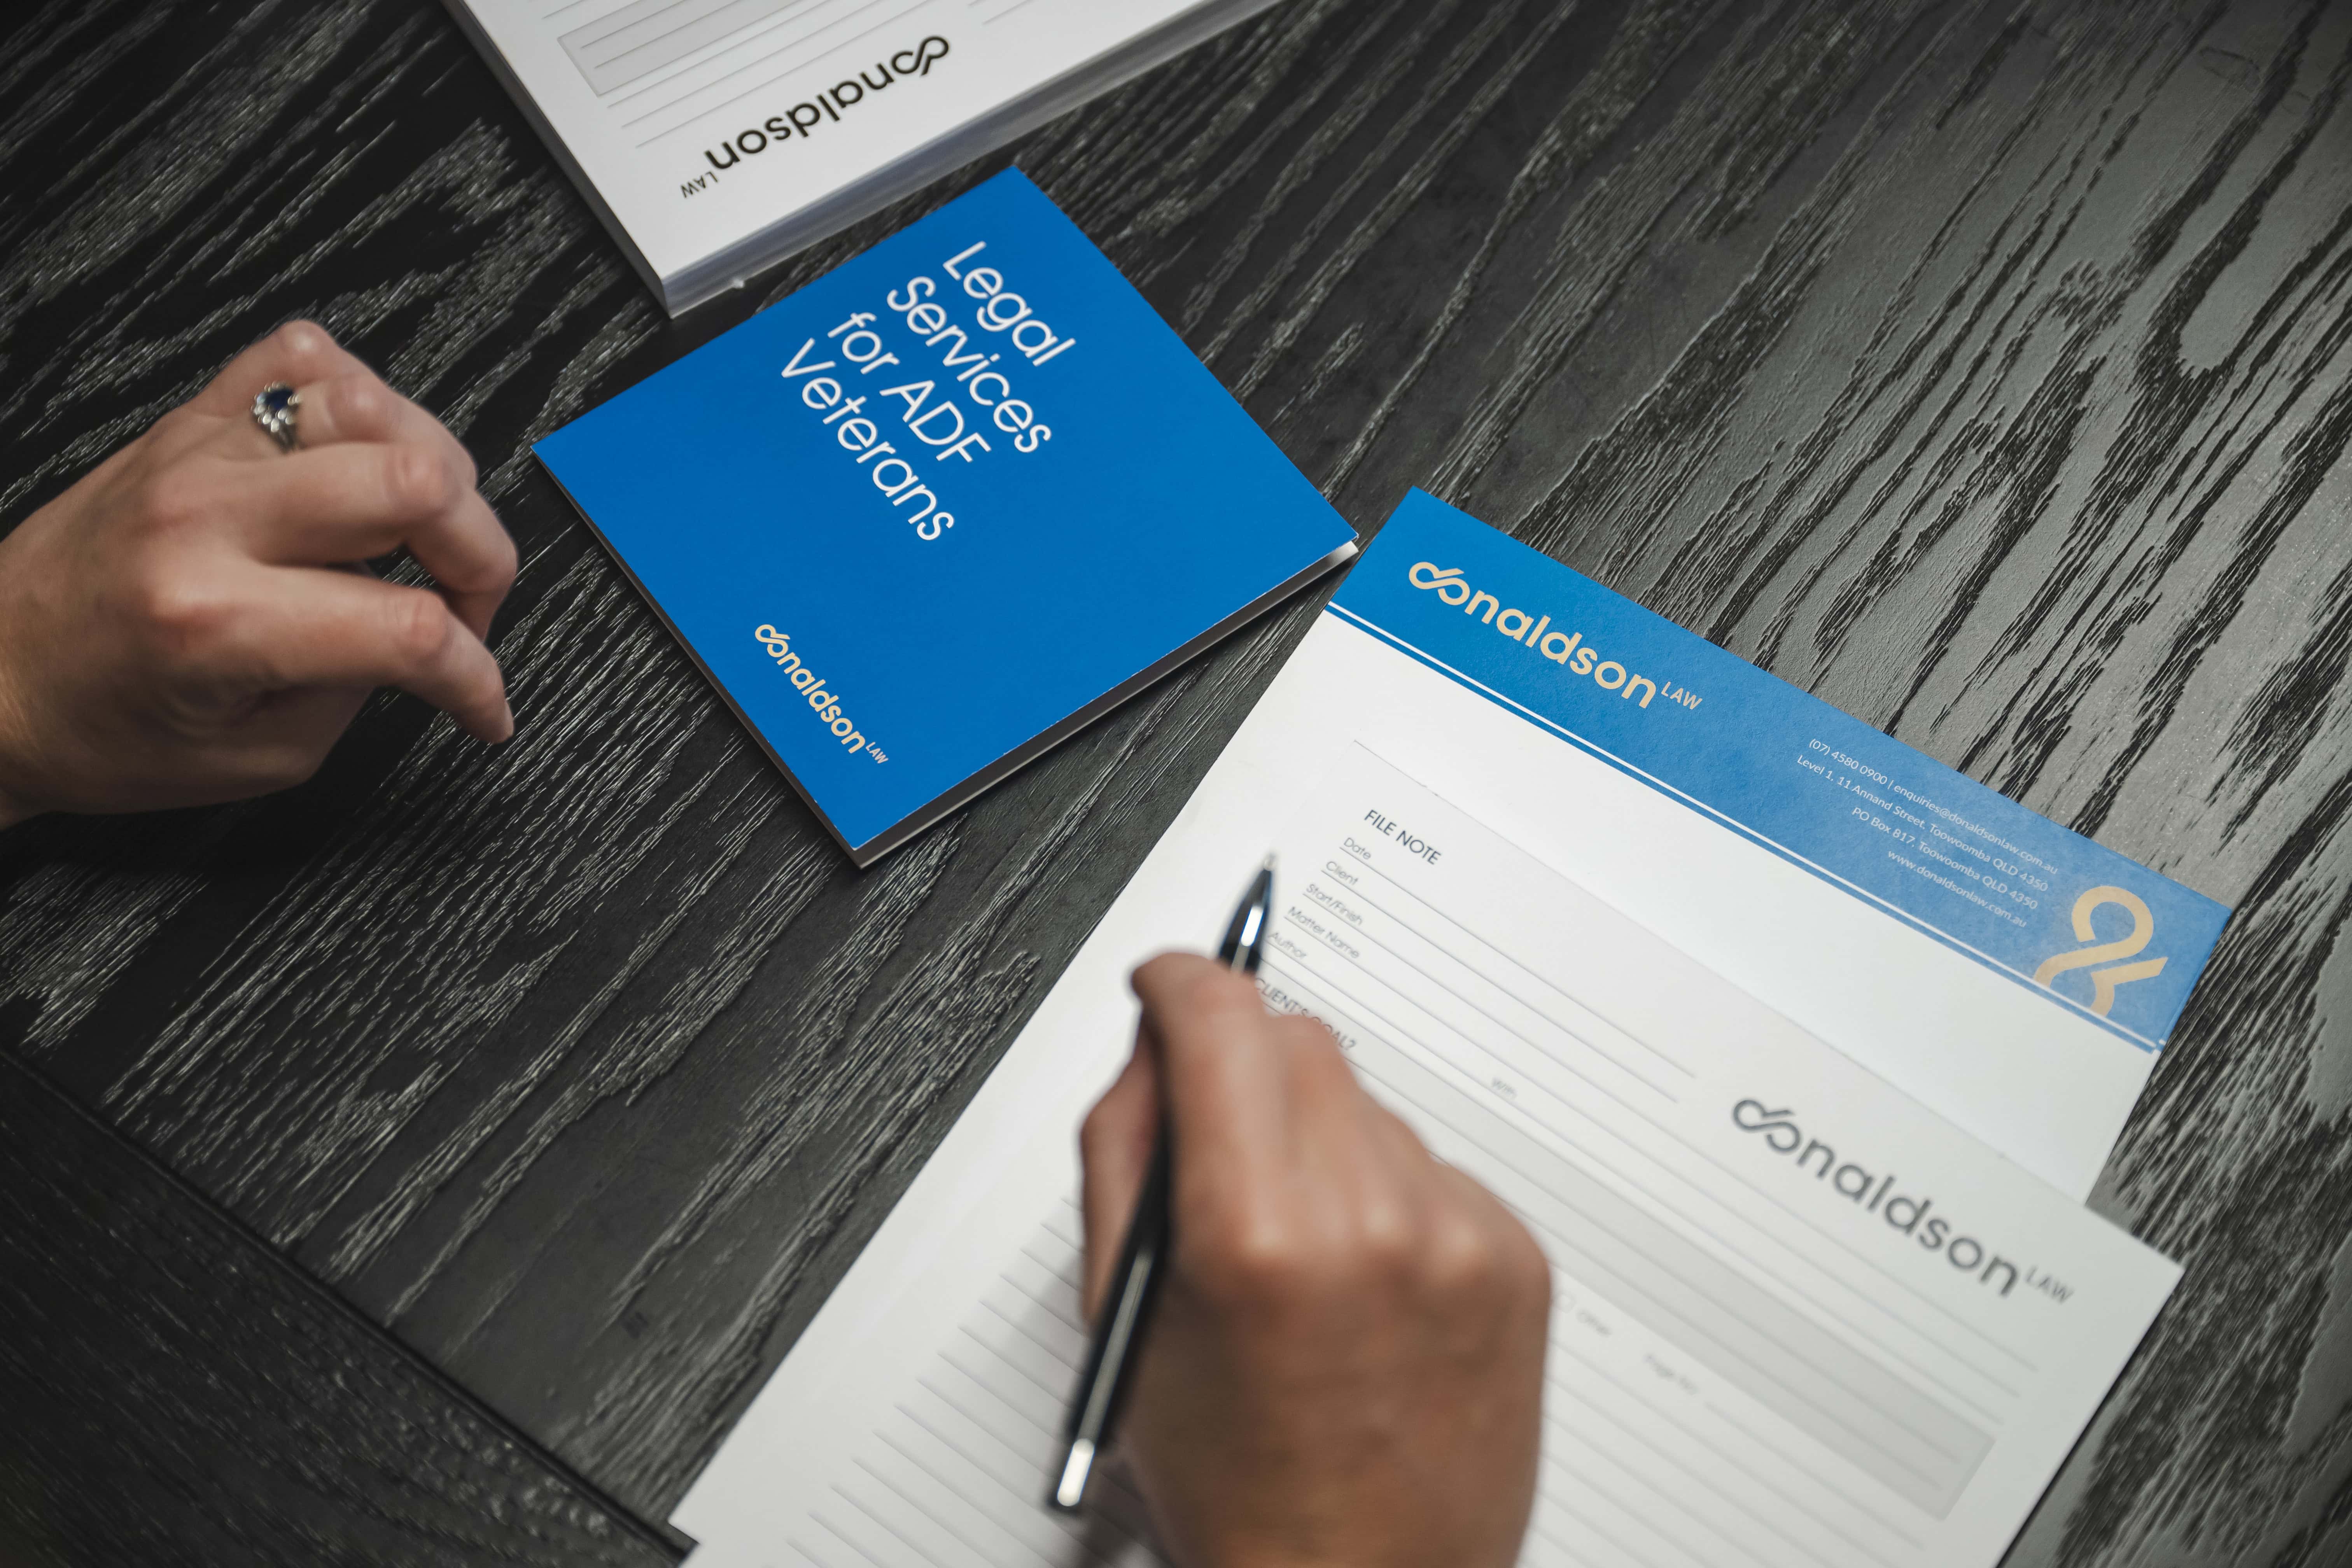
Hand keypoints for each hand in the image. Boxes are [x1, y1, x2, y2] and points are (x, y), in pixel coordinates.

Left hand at [0, 322, 516, 828]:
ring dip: (435, 476)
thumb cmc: (103, 727)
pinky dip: (364, 401)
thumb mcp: (258, 754)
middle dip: (482, 559)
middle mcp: (208, 519)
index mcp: (219, 623)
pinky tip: (365, 462)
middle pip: (417, 486)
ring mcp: (199, 452)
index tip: (482, 705)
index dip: (477, 676)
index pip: (410, 627)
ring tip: (421, 534)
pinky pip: (303, 359)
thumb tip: (435, 639)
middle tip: (466, 609)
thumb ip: (360, 691)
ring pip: (376, 410)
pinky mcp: (189, 419)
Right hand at [1080, 953, 1550, 1567]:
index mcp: (1256, 1236)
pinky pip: (1431, 1164)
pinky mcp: (1517, 1257)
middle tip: (1219, 1137)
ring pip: (1366, 1100)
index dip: (1180, 982)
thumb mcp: (1128, 1311)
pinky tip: (1362, 1277)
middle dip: (1243, 1061)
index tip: (1168, 987)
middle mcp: (1371, 1223)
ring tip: (1298, 1248)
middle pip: (1298, 1038)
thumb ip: (1126, 1147)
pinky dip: (1386, 1192)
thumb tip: (1154, 1043)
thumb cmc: (1240, 1480)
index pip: (1221, 1016)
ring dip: (1318, 1136)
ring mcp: (1458, 1237)